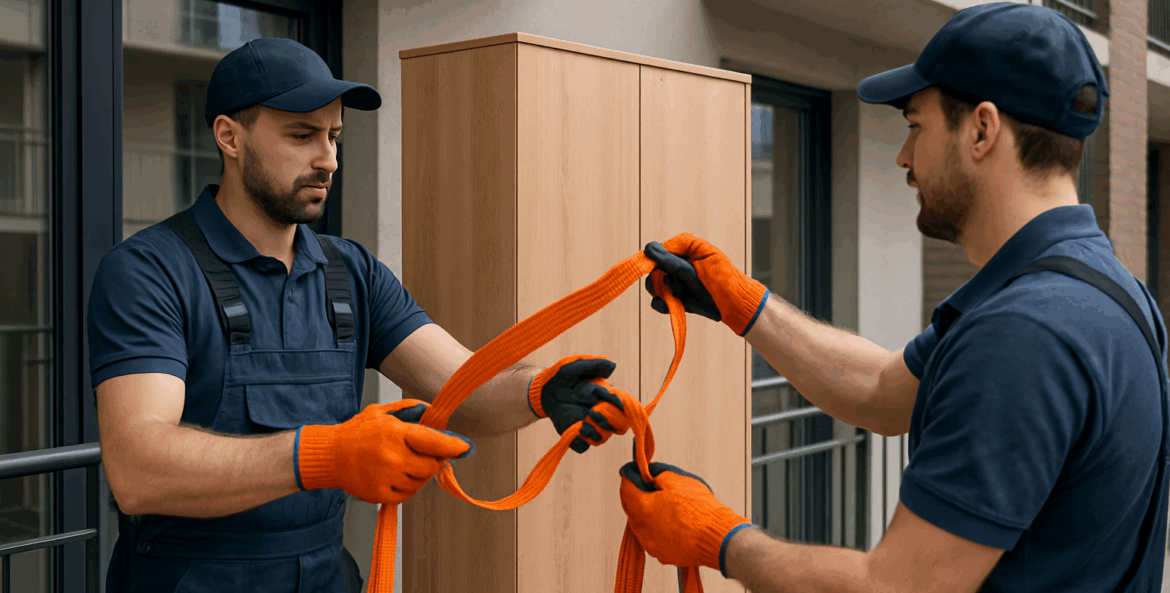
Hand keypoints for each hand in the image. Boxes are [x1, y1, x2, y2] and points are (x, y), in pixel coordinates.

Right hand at [295, 399, 473, 504]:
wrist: (329, 455)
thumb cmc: (357, 432)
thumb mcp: (383, 411)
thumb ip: (411, 408)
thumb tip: (434, 410)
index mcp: (395, 433)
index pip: (434, 442)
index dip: (454, 446)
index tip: (466, 447)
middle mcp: (392, 456)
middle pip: (431, 466)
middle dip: (433, 461)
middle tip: (425, 455)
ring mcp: (386, 477)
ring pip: (420, 482)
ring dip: (418, 475)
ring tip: (401, 463)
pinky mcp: (379, 494)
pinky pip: (406, 495)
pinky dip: (406, 487)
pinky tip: (393, 475)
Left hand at [528, 355, 624, 452]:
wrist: (542, 390)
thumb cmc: (560, 376)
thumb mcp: (573, 366)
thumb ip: (592, 365)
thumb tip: (613, 366)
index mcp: (603, 397)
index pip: (620, 405)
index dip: (617, 405)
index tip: (613, 402)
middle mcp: (599, 413)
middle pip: (616, 425)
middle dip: (608, 421)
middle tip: (593, 413)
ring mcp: (588, 424)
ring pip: (602, 437)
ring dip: (596, 432)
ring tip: (584, 424)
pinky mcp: (575, 434)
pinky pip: (583, 446)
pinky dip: (582, 442)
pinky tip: (576, 430)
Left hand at [619, 461, 752, 575]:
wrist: (720, 538)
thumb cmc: (702, 512)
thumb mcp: (677, 480)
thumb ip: (658, 475)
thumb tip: (653, 475)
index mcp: (642, 510)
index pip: (626, 490)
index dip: (630, 477)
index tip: (634, 472)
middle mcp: (643, 531)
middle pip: (631, 509)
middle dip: (638, 495)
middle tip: (650, 486)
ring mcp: (653, 546)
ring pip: (643, 526)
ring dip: (648, 514)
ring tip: (666, 504)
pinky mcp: (665, 556)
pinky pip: (655, 538)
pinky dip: (659, 529)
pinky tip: (673, 521)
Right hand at [644, 233, 768, 335]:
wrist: (736, 305)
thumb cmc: (725, 280)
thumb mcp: (700, 265)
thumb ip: (673, 259)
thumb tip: (649, 248)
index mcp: (687, 249)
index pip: (660, 249)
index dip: (655, 259)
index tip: (657, 268)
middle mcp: (680, 263)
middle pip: (653, 268)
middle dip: (659, 278)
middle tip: (672, 283)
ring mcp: (678, 280)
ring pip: (654, 285)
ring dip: (662, 292)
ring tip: (678, 294)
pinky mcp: (678, 297)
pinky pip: (660, 300)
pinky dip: (662, 304)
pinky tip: (671, 305)